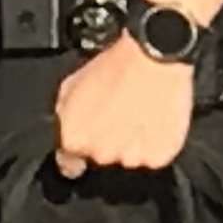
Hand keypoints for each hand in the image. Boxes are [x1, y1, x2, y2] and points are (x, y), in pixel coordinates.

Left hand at [51, 35, 195, 176]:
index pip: (69, 164)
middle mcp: (100, 153)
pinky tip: (154, 120)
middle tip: (119, 114)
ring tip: (140, 112)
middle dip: (108, 140)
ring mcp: (131, 158)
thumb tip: (65, 131)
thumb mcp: (71, 85)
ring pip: (130, 158)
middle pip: (102, 157)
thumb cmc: (116, 66)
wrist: (153, 57)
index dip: (78, 154)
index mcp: (74, 138)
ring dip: (133, 142)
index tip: (87, 145)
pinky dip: (156, 143)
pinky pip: (154, 156)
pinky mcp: (158, 156)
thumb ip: (64, 116)